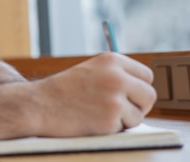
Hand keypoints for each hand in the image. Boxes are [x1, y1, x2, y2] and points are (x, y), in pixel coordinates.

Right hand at [30, 52, 156, 136]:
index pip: (146, 75)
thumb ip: (115, 74)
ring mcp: (115, 98)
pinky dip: (112, 128)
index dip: (138, 88)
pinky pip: (125, 128)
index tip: (128, 94)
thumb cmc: (63, 91)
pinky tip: (93, 121)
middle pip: (150, 94)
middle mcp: (116, 76)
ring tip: (99, 113)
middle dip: (139, 105)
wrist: (39, 105)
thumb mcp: (90, 71)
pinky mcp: (111, 118)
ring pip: (139, 114)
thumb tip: (143, 87)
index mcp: (111, 60)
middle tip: (121, 109)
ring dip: (124, 119)